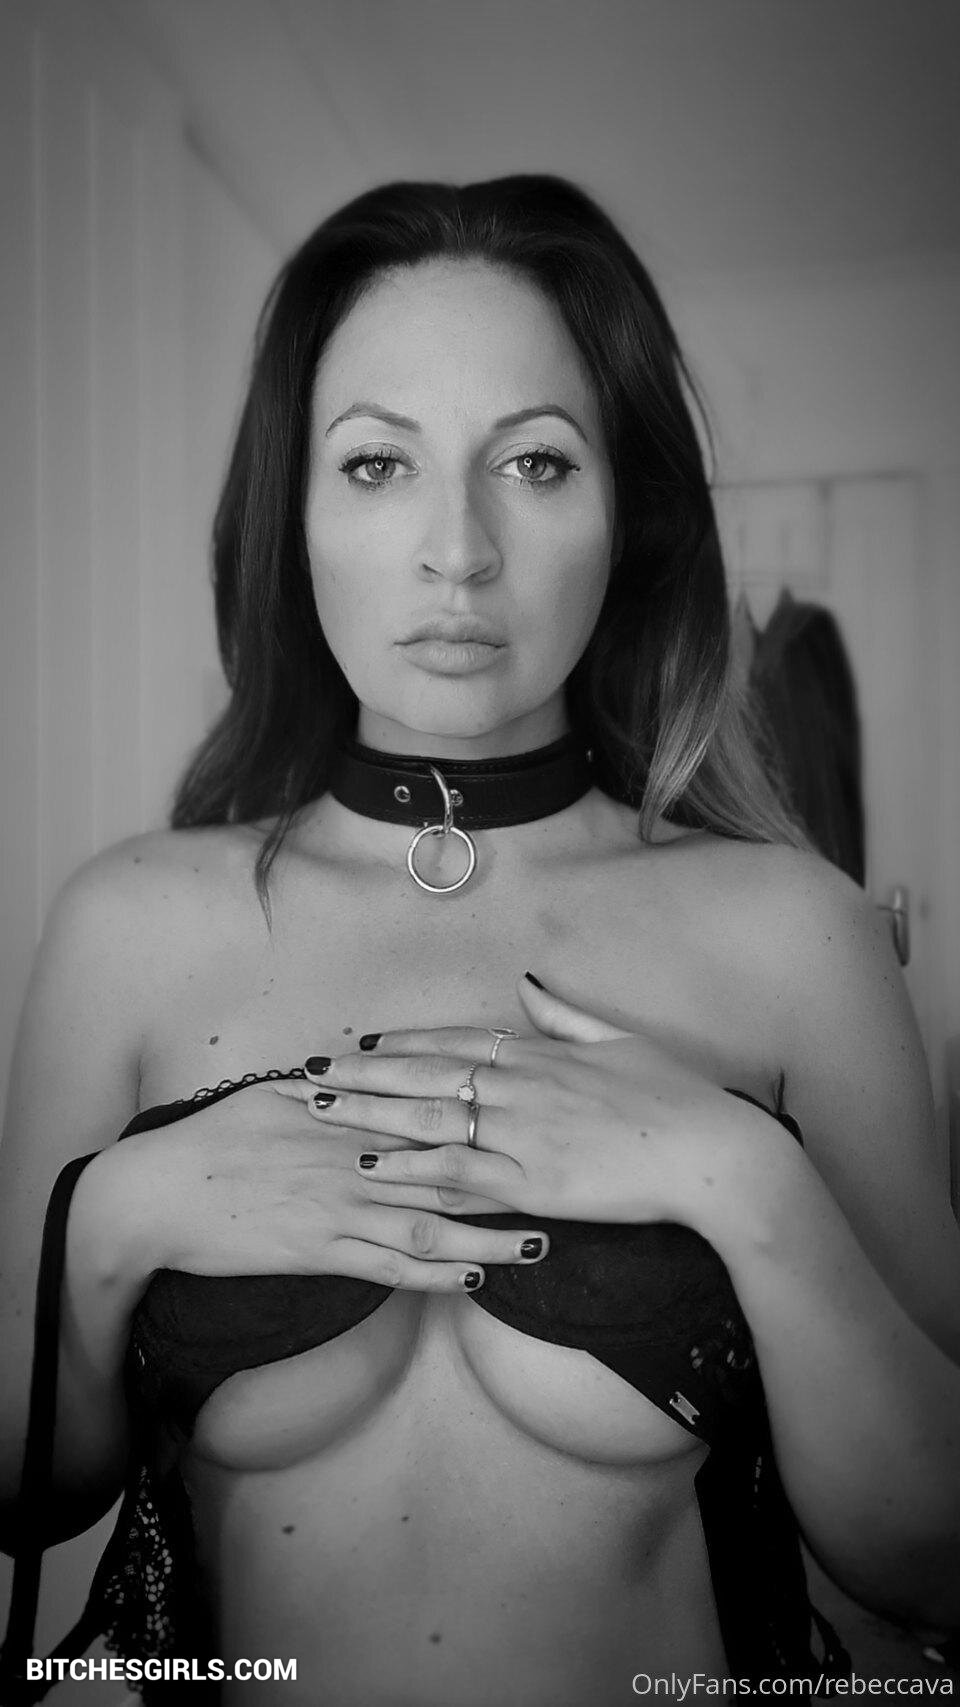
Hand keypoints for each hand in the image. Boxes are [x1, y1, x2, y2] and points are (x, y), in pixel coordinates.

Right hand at [96, 1079, 551, 1294]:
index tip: (538, 1128)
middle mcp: (355, 1159)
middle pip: (448, 1169)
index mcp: (349, 1116)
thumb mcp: (271, 1097)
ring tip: (536, 1246)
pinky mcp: (320, 1251)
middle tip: (564, 1191)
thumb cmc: (214, 1140)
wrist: (160, 1193)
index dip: (489, 1123)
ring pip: (429, 1224)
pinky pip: (387, 1267)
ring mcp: (340, 1208)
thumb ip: (324, 1088)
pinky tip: (468, 1281)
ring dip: (487, 1237)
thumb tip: (352, 1069)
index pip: (433, 1116)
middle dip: (509, 1183)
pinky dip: (432, 1275)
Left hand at [275, 973, 785, 1232]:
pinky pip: (458, 1173)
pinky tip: (372, 1163)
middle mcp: (524, 1087)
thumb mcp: (621, 1041)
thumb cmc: (678, 1097)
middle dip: (366, 1072)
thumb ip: (566, 1017)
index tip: (363, 1041)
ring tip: (322, 1108)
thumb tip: (528, 985)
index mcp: (543, 1053)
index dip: (405, 1041)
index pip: (457, 1041)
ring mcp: (525, 1134)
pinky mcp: (533, 1184)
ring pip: (430, 1118)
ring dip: (370, 1111)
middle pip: (427, 1073)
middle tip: (312, 1070)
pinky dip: (411, 1165)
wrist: (714, 1154)